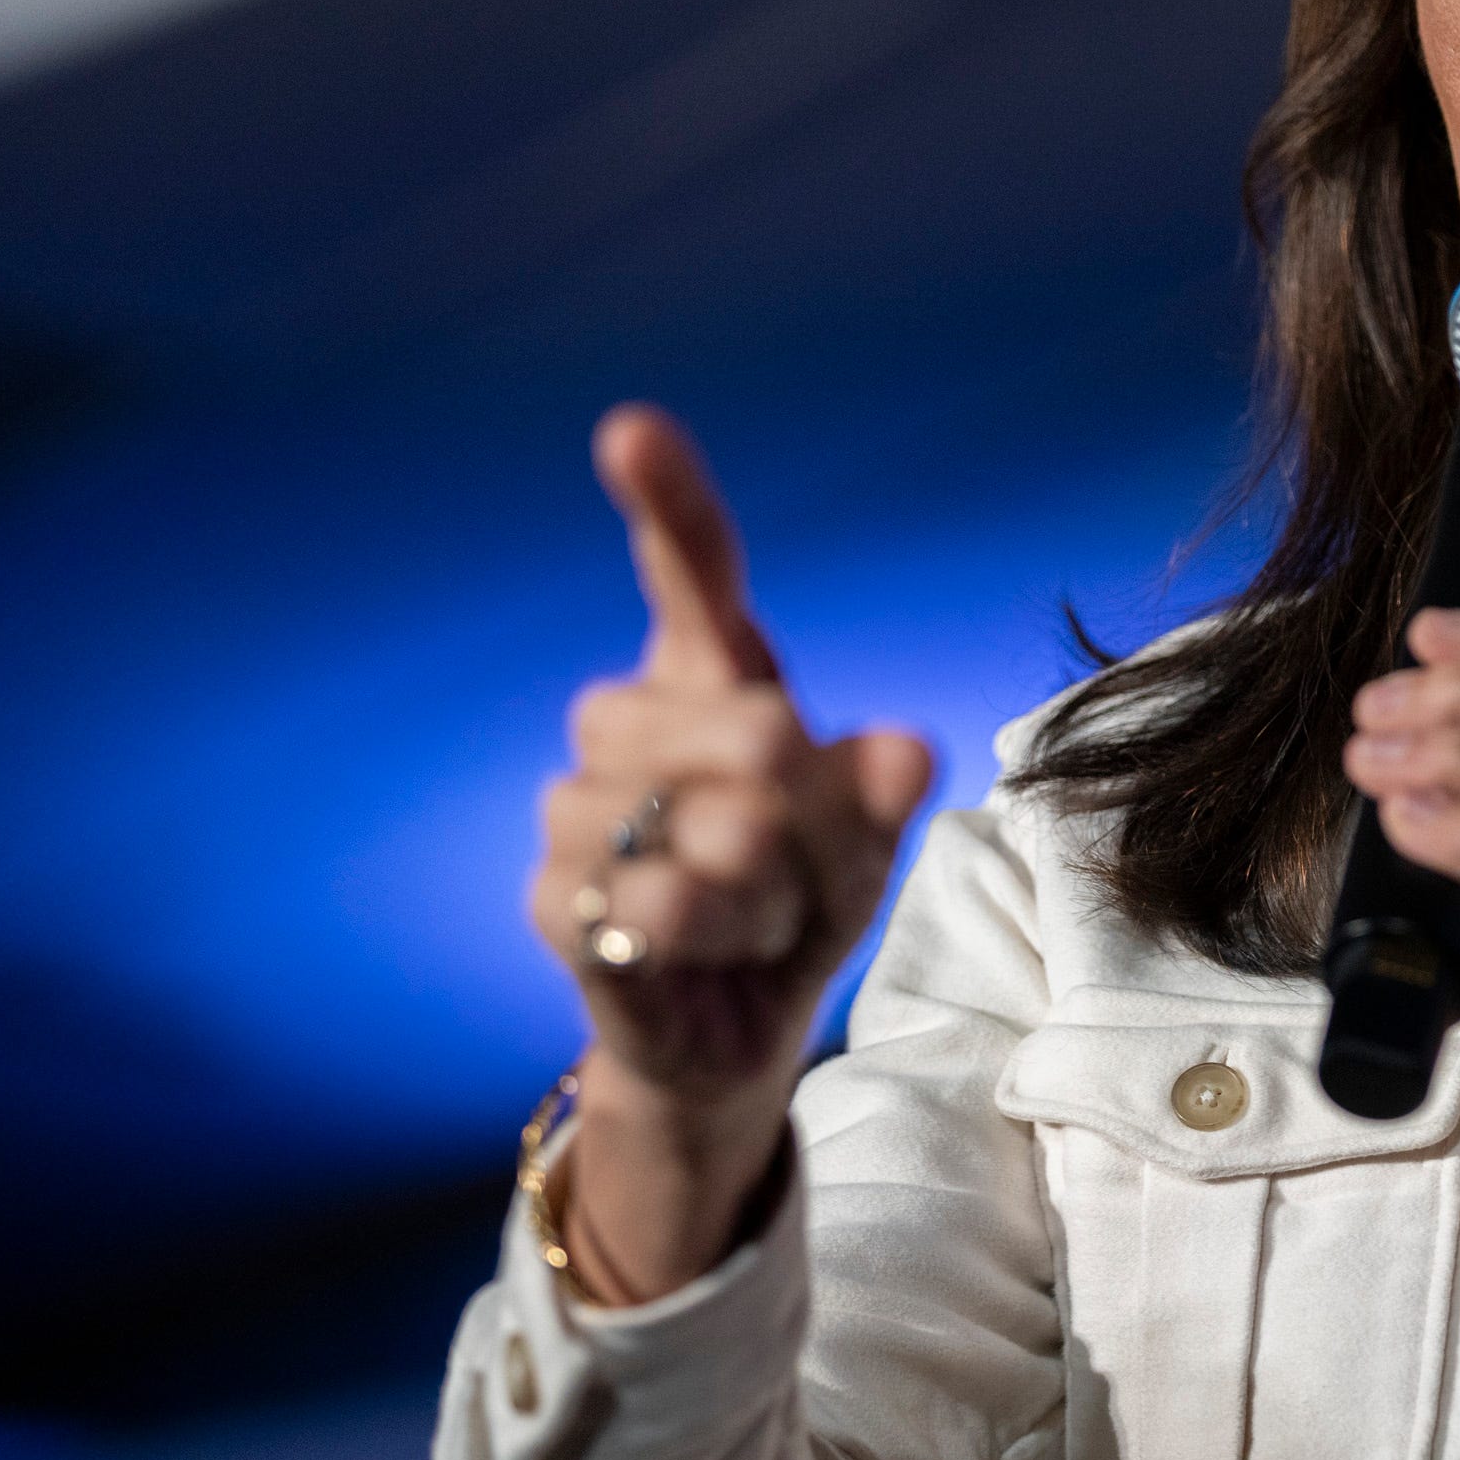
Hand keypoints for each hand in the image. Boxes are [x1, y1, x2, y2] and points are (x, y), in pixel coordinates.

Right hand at [531, 404, 934, 1300]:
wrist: (732, 1031)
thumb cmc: (796, 899)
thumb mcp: (865, 843)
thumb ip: (880, 790)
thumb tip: (905, 749)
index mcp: (712, 678)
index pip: (688, 573)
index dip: (666, 500)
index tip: (631, 428)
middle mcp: (631, 724)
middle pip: (752, 728)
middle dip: (815, 819)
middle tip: (803, 868)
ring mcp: (580, 806)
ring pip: (714, 824)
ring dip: (772, 890)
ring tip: (759, 914)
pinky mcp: (555, 895)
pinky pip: (660, 901)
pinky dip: (720, 937)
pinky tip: (713, 950)